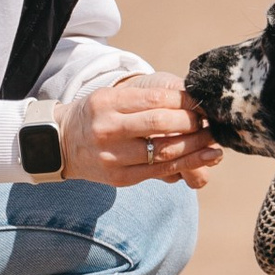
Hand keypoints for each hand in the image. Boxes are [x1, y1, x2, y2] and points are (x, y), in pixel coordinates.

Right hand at [58, 75, 221, 189]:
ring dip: (195, 146)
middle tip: (211, 121)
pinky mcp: (118, 178)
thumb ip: (145, 99)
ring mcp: (112, 155)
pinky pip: (158, 172)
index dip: (185, 101)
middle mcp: (107, 127)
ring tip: (214, 142)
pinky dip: (186, 165)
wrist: (60, 143)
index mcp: (108, 101)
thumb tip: (191, 101)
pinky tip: (204, 159)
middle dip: (192, 122)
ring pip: (163, 151)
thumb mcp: (112, 97)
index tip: (202, 103)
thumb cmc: (96, 116)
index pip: (156, 97)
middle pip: (161, 123)